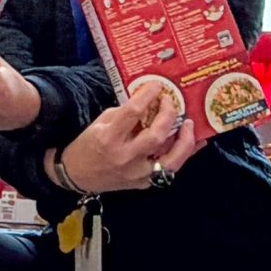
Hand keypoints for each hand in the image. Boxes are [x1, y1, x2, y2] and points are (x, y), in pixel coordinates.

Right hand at [56, 80, 198, 193]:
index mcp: (109, 138)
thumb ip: (125, 115)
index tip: (157, 86)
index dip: (148, 95)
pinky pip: (169, 170)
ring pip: (171, 159)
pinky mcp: (143, 184)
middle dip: (168, 114)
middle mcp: (125, 157)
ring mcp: (136, 174)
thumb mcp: (100, 123)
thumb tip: (149, 104)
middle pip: (157, 136)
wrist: (76, 176)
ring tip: (189, 124)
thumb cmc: (88, 146)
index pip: (133, 112)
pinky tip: (193, 143)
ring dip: (185, 140)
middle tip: (171, 102)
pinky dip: (183, 155)